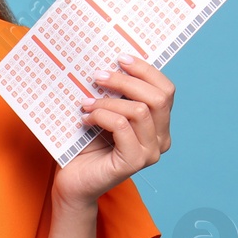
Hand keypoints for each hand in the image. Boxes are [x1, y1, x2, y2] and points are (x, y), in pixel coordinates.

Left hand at [53, 54, 174, 210]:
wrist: (71, 180)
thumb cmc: (85, 144)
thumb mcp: (103, 111)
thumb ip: (114, 93)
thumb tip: (108, 61)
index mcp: (159, 124)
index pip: (166, 90)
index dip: (145, 70)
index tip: (119, 58)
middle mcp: (161, 139)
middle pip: (158, 97)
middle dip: (126, 81)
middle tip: (97, 76)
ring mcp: (150, 152)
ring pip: (140, 110)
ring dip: (108, 101)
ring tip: (85, 103)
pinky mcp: (134, 162)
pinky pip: (123, 126)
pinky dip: (102, 116)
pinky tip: (85, 119)